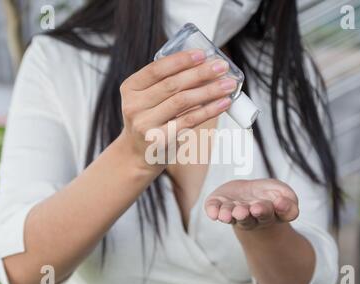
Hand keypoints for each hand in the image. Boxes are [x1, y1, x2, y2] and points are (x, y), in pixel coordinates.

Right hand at [118, 50, 236, 169]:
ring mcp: (145, 124)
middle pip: (172, 84)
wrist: (138, 154)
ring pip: (182, 101)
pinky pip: (189, 121)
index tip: (202, 54)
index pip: (157, 69)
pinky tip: (223, 103)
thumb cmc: (150, 120)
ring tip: (228, 84)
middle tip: (221, 66)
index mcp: (130, 88)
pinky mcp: (159, 140)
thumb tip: (206, 66)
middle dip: (200, 73)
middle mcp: (133, 105)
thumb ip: (168, 83)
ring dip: (209, 91)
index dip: (181, 60)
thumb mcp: (148, 98)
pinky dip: (209, 110)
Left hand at [204, 179, 298, 230]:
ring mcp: (232, 212)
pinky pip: (213, 209)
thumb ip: (289, 200)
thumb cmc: (268, 195)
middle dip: (248, 213)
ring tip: (230, 213)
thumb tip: (282, 203)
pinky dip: (212, 210)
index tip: (279, 203)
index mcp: (268, 215)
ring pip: (230, 216)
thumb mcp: (284, 194)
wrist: (248, 193)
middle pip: (249, 219)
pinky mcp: (218, 205)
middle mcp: (249, 218)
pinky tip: (213, 213)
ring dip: (229, 214)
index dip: (277, 209)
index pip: (273, 214)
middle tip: (251, 209)